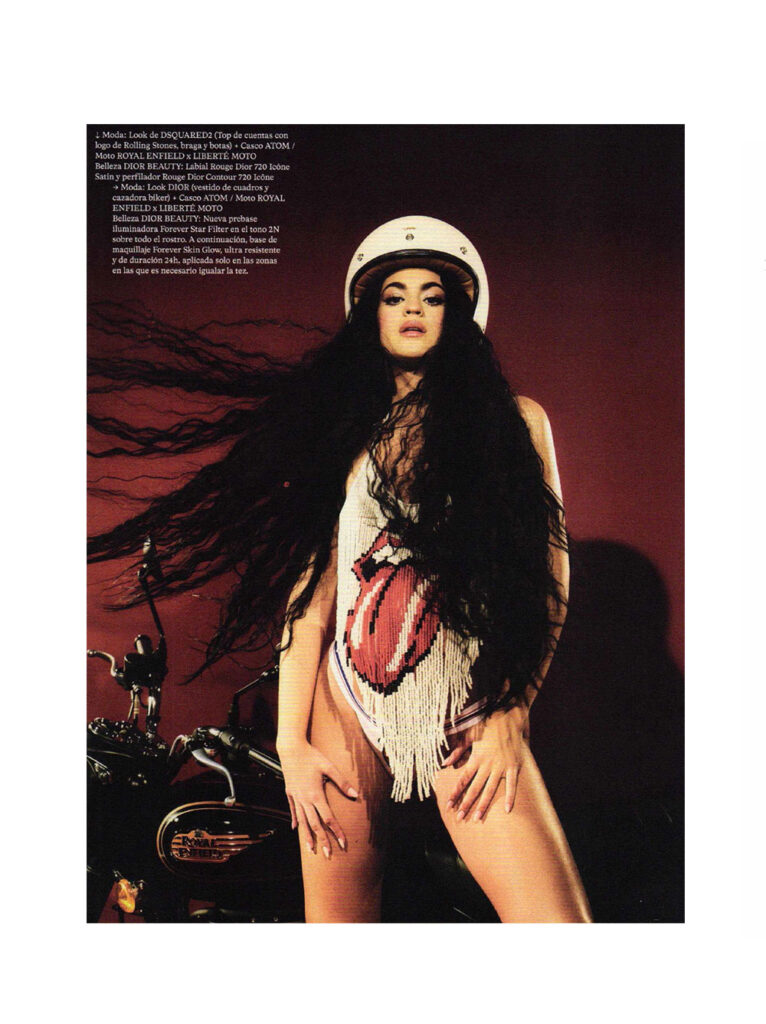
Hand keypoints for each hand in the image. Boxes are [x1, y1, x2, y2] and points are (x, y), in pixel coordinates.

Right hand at [277, 738, 357, 857]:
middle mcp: (305, 799)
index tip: (342, 844)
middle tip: (328, 855)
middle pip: (315, 824)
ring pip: (302, 821)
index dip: (336, 831)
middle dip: (322, 841)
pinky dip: (296, 821)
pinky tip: (296, 830)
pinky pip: (293, 811)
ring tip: (311, 850)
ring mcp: (296, 797)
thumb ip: (342, 782)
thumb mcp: (329, 766)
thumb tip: (355, 795)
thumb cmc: (311, 756)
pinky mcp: (290, 793)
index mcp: (316, 795)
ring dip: (307, 836)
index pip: (328, 818)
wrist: (291, 748)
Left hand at [441, 705, 527, 820]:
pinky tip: (506, 810)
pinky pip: (511, 785)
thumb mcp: (468, 736)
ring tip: (477, 819)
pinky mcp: (514, 766)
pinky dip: (510, 797)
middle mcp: (487, 764)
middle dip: (466, 804)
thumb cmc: (486, 725)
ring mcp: (501, 766)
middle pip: (474, 788)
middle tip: (459, 818)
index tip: (449, 805)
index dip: (455, 793)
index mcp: (475, 758)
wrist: (507, 717)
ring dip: (483, 805)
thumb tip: (445, 763)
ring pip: (490, 790)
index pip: (462, 780)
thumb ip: (457, 751)